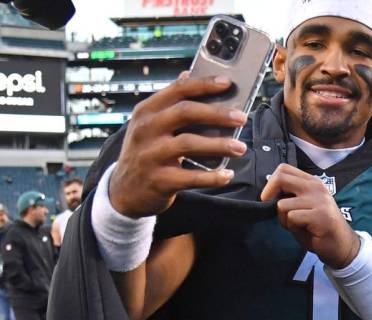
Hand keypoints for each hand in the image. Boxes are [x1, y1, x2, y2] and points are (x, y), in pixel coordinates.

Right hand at [109, 71, 248, 217]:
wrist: (125, 191)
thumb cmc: (147, 152)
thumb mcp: (151, 125)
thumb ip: (171, 103)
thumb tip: (190, 73)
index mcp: (147, 111)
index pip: (177, 90)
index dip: (204, 84)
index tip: (228, 82)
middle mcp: (146, 130)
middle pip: (185, 112)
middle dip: (217, 114)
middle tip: (242, 117)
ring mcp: (150, 155)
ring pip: (188, 144)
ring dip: (219, 145)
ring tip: (241, 147)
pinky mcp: (158, 180)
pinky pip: (190, 178)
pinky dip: (212, 177)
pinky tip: (227, 174)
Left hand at [260, 164, 359, 268]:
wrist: (342, 245)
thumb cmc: (318, 228)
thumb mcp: (303, 206)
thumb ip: (290, 196)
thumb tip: (267, 193)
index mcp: (311, 182)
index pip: (283, 169)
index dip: (270, 183)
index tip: (269, 198)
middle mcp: (316, 187)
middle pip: (280, 178)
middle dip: (268, 195)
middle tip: (272, 209)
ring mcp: (319, 200)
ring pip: (282, 204)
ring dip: (283, 219)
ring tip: (296, 225)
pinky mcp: (320, 215)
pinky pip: (292, 217)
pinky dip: (292, 227)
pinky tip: (304, 230)